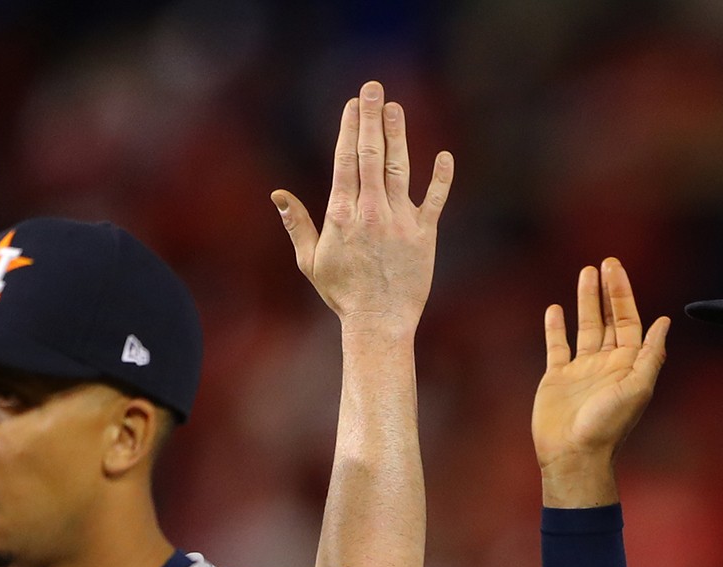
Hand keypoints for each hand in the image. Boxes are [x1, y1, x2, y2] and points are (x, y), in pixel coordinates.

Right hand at [275, 81, 450, 336]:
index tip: (351, 104)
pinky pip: (436, 200)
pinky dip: (441, 178)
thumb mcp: (310, 259)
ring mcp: (400, 220)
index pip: (345, 159)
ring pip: (400, 168)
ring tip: (396, 107)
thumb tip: (277, 194)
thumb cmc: (342, 293)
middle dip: (371, 118)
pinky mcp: (425, 234)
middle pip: (371, 154)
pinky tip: (445, 156)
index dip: (349, 128)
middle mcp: (371, 210)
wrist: (379, 321)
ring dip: (398, 135)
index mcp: (341, 213)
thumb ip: (297, 223)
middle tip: (373, 88)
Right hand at [533, 258, 670, 506]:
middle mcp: (607, 364)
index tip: (617, 270)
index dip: (624, 295)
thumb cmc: (608, 426)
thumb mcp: (638, 388)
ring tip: (585, 272)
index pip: (629, 321)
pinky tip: (555, 309)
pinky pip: (557, 347)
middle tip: (605, 262)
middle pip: (608, 318)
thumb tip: (665, 322)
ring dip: (586, 301)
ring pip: (585, 327)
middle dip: (607, 291)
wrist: (574, 455)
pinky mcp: (557, 378)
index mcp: (628, 365)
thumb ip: (650, 354)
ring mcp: (582, 370)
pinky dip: (556, 328)